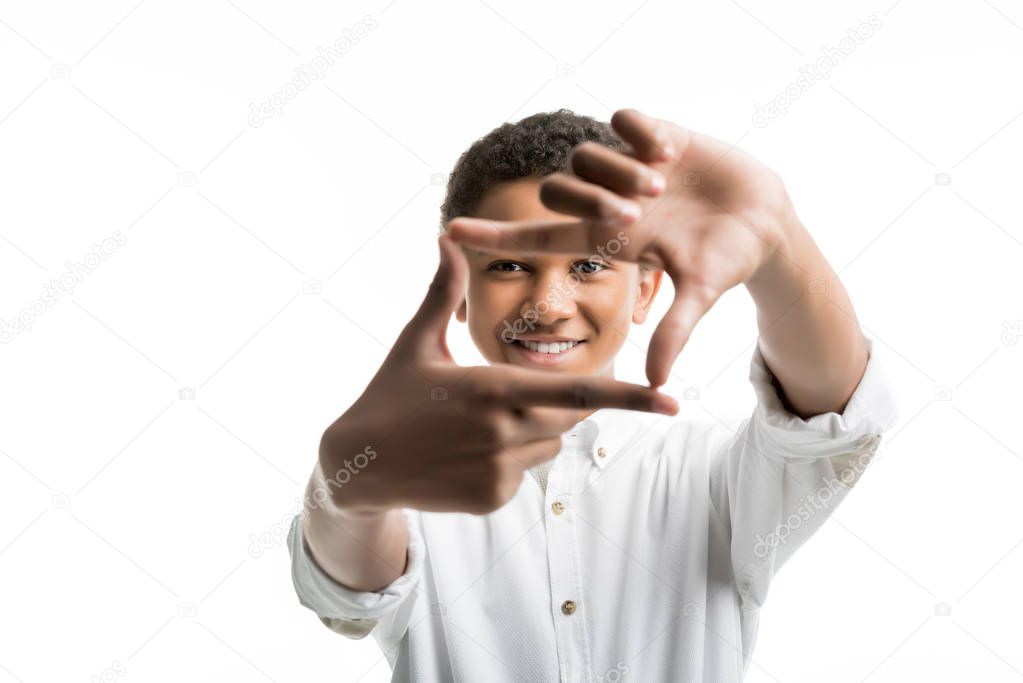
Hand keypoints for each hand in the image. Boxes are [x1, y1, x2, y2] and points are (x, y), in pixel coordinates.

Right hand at [319, 234, 678, 515]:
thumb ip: (444, 291)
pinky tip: (464, 452)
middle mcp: (503, 432)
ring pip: (548, 443)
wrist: (358, 464)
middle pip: (569, 414)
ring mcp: (498, 470)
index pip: (578, 390)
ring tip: (475, 424)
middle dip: (561, 399)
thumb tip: (447, 235)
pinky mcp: (492, 498)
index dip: (630, 396)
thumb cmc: (390, 393)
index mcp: (493, 388)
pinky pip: (522, 473)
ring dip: (530, 429)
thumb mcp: (416, 341)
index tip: (672, 402)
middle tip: (516, 389)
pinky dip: (506, 460)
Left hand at [445, 108, 795, 387]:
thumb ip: (675, 332)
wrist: (766, 220)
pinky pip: (624, 119)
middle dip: (590, 199)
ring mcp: (629, 166)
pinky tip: (669, 152)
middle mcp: (609, 200)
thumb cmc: (727, 261)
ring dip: (622, 170)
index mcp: (608, 239)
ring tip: (663, 182)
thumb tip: (658, 385)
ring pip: (587, 154)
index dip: (495, 236)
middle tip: (637, 211)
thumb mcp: (700, 295)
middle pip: (558, 188)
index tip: (451, 232)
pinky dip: (641, 134)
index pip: (537, 238)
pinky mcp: (655, 133)